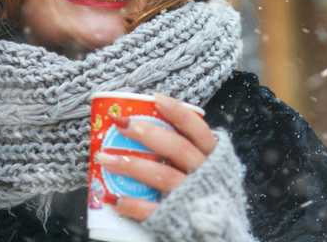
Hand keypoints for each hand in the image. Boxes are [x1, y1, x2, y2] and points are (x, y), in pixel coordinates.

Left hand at [95, 93, 217, 221]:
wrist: (222, 235)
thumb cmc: (210, 193)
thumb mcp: (212, 168)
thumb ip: (193, 150)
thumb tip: (156, 124)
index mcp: (214, 158)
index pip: (198, 130)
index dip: (178, 113)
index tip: (156, 98)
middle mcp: (204, 174)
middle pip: (177, 148)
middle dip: (147, 133)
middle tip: (121, 124)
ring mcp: (190, 197)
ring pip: (161, 176)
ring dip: (131, 165)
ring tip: (105, 157)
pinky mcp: (176, 220)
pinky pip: (152, 211)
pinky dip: (132, 204)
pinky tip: (114, 198)